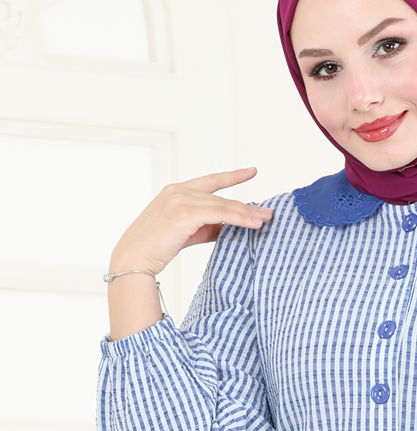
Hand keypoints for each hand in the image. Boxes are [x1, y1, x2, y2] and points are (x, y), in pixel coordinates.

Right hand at [109, 166, 273, 276]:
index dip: (232, 177)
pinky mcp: (184, 213)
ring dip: (247, 214)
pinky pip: (220, 215)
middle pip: (221, 197)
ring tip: (265, 220)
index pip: (210, 181)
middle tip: (268, 212)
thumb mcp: (186, 232)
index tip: (252, 172)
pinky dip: (239, 219)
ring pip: (223, 206)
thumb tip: (233, 227)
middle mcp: (178, 191)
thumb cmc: (156, 248)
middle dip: (246, 205)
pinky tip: (253, 224)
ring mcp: (180, 200)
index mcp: (176, 191)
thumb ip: (208, 226)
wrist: (134, 258)